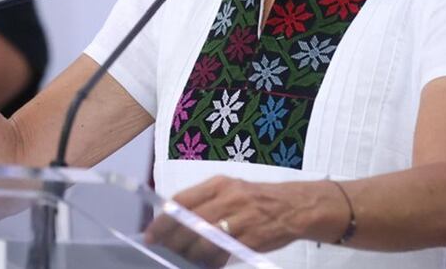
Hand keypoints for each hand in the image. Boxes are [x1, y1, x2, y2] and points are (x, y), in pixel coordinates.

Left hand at [144, 176, 343, 264]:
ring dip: (189, 254)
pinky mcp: (252, 238)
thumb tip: (174, 218)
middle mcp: (229, 198)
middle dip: (172, 241)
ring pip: (204, 241)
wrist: (295, 206)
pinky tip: (205, 265)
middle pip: (190, 223)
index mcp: (219, 184)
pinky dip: (210, 263)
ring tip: (181, 260)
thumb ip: (204, 201)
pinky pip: (223, 255)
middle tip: (163, 250)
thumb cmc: (257, 198)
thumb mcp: (230, 189)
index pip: (182, 201)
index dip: (163, 220)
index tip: (150, 233)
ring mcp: (241, 219)